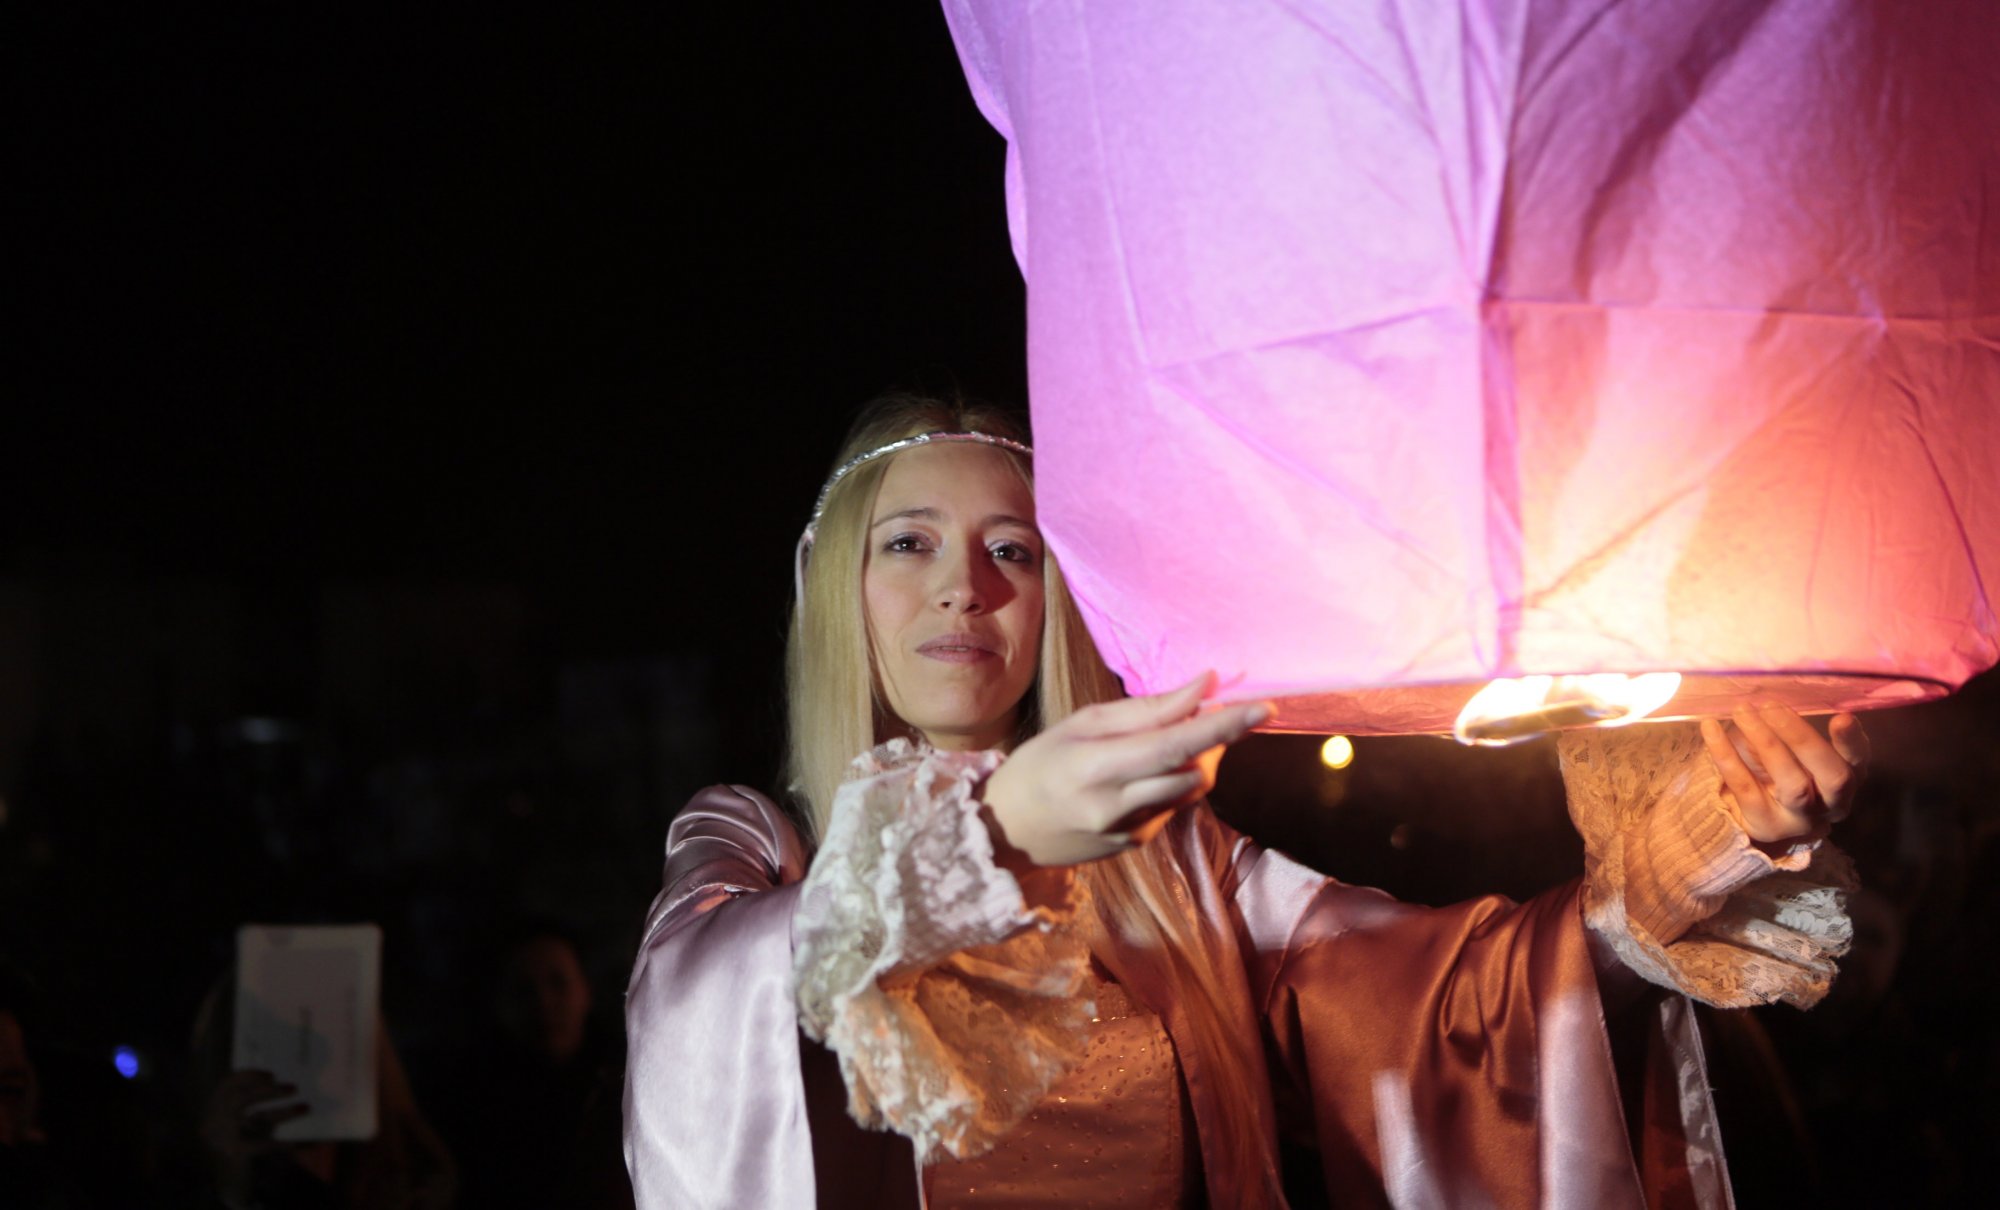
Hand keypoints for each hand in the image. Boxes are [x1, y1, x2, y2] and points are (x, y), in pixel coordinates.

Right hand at [199, 1068, 310, 1197]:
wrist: (227, 1181)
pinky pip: (264, 1145)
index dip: (249, 1076)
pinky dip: (284, 1143)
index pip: (226, 1084)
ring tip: (306, 1108)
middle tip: (294, 1088)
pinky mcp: (235, 1154)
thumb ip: (256, 1104)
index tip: (271, 1074)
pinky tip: (302, 1143)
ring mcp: (221, 1139)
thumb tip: (288, 1084)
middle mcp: (213, 1122)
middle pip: (241, 1099)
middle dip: (268, 1091)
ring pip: (254, 1118)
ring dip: (283, 1112)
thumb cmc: (241, 1142)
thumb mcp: (244, 1121)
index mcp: (214, 1109)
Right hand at [981, 672, 1270, 867]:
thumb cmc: (1039, 764)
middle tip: (1214, 707)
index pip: (1175, 744)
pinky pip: (1174, 806)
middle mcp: (1117, 805)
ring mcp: (1129, 831)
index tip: (1263, 708)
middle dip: (1217, 736)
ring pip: (1192, 788)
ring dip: (1200, 757)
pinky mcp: (1135, 844)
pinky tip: (1150, 770)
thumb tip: (1204, 686)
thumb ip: (1146, 710)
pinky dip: (1176, 780)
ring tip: (1178, 735)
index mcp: (1097, 767)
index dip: (1223, 726)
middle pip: (1195, 768)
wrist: (1006, 829)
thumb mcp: (1082, 723)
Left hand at [1699, 704, 1867, 847]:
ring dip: (1767, 743)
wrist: (1750, 814)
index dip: (1853, 741)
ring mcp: (1801, 819)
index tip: (1841, 717)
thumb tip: (1773, 692)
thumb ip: (1793, 726)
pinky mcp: (1766, 825)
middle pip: (1832, 776)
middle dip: (1803, 738)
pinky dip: (1727, 755)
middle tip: (1772, 706)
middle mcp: (1832, 803)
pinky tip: (1711, 728)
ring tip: (1742, 712)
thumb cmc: (1778, 766)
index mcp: (1847, 777)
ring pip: (1794, 785)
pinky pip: (1746, 788)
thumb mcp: (1792, 747)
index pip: (1858, 760)